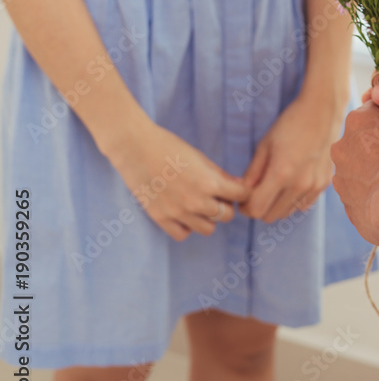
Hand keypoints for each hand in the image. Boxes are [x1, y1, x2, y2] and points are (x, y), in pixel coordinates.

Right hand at [107, 116, 249, 241]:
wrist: (135, 147)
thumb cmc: (169, 145)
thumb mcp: (199, 156)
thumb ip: (219, 174)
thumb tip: (238, 185)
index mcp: (209, 182)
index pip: (241, 195)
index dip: (241, 191)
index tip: (235, 188)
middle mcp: (196, 201)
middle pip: (227, 215)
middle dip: (225, 205)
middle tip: (217, 195)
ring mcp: (178, 213)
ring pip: (208, 229)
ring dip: (208, 218)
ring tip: (199, 204)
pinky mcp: (161, 218)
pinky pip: (183, 234)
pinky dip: (187, 227)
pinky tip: (184, 213)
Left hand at [239, 91, 344, 223]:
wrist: (322, 111)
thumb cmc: (290, 124)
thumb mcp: (265, 144)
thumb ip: (253, 172)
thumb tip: (243, 192)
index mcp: (281, 173)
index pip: (257, 209)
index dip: (246, 207)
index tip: (243, 200)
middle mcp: (300, 184)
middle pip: (271, 216)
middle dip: (260, 207)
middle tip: (256, 192)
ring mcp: (314, 186)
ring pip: (288, 212)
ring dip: (277, 205)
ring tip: (274, 186)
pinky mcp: (324, 184)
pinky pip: (304, 205)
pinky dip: (293, 200)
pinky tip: (291, 183)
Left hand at [331, 101, 378, 244]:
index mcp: (358, 121)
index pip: (371, 115)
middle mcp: (342, 148)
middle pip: (358, 146)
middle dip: (376, 153)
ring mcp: (342, 180)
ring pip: (356, 176)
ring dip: (371, 179)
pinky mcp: (349, 209)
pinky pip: (360, 203)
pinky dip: (373, 203)